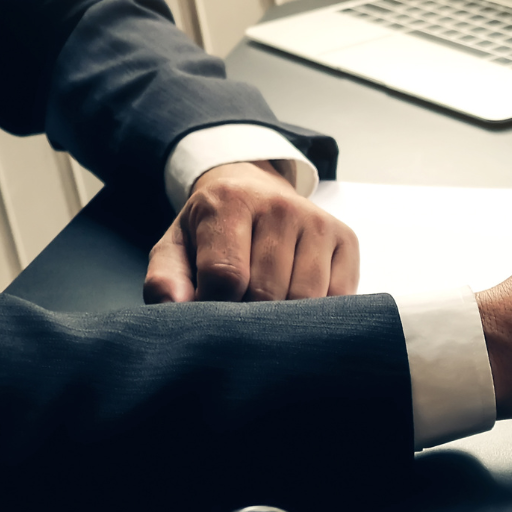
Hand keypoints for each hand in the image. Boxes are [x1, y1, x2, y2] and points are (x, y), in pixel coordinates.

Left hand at [145, 161, 359, 302]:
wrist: (258, 193)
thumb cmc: (213, 232)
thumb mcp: (177, 247)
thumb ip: (165, 278)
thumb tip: (173, 307)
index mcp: (230, 201)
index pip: (226, 276)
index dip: (216, 307)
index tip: (212, 311)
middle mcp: (280, 206)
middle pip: (268, 292)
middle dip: (251, 316)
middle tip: (240, 312)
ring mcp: (318, 222)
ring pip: (305, 299)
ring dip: (284, 318)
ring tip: (267, 308)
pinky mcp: (346, 239)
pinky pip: (338, 298)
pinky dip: (316, 313)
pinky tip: (297, 302)